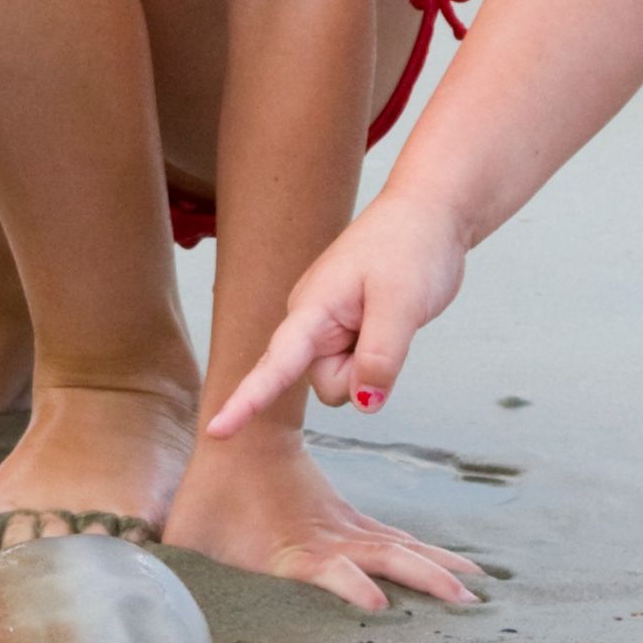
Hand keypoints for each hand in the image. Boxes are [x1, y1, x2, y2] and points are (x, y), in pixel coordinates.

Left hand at [164, 427, 480, 609]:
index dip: (345, 585)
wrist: (231, 449)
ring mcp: (341, 533)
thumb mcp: (181, 532)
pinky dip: (430, 557)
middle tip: (462, 602)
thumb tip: (109, 578)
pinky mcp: (348, 530)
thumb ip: (161, 559)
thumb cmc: (202, 505)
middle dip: (421, 579)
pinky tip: (463, 573)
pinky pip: (396, 543)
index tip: (373, 603)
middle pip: (380, 557)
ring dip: (436, 569)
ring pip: (397, 549)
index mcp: (288, 548)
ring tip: (477, 591)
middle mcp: (323, 541)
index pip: (325, 568)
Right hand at [200, 193, 468, 438]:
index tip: (215, 431)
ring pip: (344, 378)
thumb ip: (380, 357)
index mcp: (313, 307)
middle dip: (359, 376)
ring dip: (372, 364)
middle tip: (391, 329)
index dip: (247, 400)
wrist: (428, 212)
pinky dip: (377, 355)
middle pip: (325, 383)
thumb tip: (364, 404)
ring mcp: (329, 325)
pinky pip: (358, 365)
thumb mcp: (402, 304)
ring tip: (391, 317)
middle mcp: (311, 320)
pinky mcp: (347, 329)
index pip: (275, 364)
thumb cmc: (410, 245)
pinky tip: (389, 320)